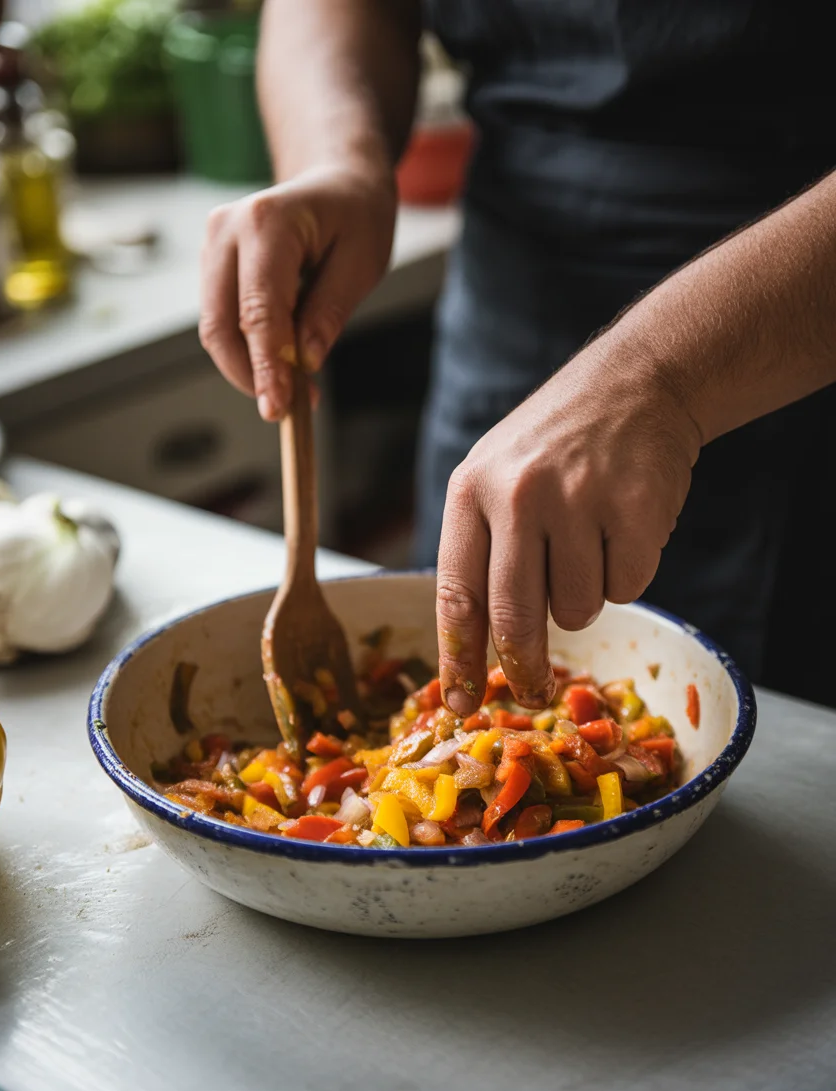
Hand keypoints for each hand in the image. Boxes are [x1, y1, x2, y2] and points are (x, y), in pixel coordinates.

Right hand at [199, 163, 396, 419]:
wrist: (335, 179)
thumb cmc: (355, 216)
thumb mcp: (361, 262)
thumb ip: (329, 311)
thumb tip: (305, 360)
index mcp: (266, 222)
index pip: (258, 310)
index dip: (265, 365)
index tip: (277, 408)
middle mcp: (226, 230)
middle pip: (220, 324)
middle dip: (250, 374)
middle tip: (289, 409)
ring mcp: (212, 246)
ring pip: (216, 328)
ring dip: (249, 367)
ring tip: (296, 388)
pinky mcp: (213, 264)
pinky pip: (222, 320)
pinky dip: (248, 350)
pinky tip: (283, 362)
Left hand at [435, 334, 702, 715]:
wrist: (634, 383)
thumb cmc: (554, 442)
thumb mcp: (494, 474)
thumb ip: (481, 547)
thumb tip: (472, 643)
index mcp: (471, 491)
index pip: (457, 596)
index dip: (457, 660)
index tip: (458, 704)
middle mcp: (519, 497)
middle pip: (514, 619)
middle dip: (522, 667)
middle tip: (532, 692)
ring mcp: (580, 502)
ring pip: (577, 609)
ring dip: (583, 598)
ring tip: (588, 543)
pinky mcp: (637, 510)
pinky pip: (628, 586)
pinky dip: (627, 572)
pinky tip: (623, 527)